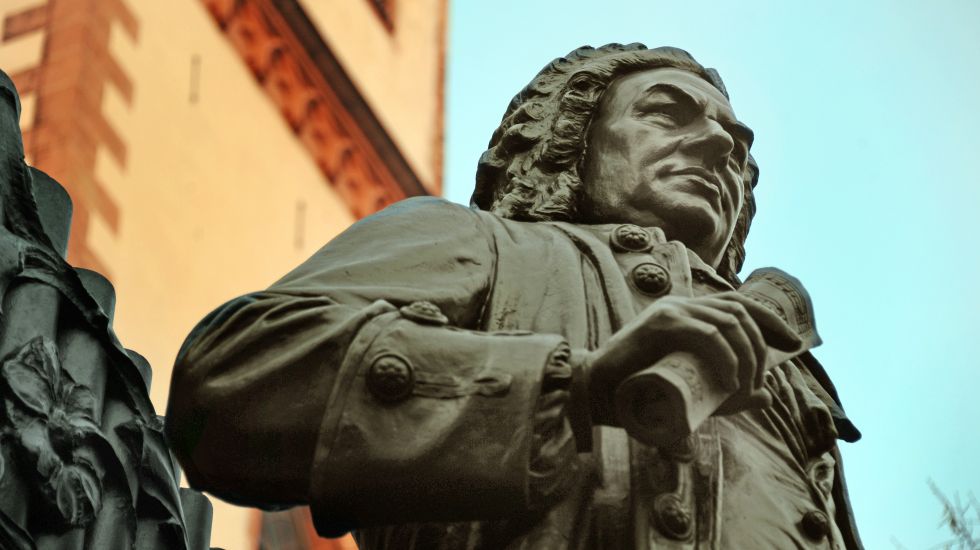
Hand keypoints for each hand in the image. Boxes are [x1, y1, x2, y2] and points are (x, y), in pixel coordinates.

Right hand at [583, 292, 801, 424]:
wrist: (597, 391)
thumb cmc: (641, 391)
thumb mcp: (694, 389)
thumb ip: (727, 393)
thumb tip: (768, 397)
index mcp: (689, 311)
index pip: (740, 304)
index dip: (772, 320)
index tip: (795, 344)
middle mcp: (681, 304)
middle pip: (739, 311)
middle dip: (764, 343)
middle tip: (764, 379)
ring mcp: (670, 311)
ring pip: (727, 322)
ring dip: (748, 354)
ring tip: (748, 385)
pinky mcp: (659, 325)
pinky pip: (705, 334)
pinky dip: (726, 356)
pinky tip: (733, 377)